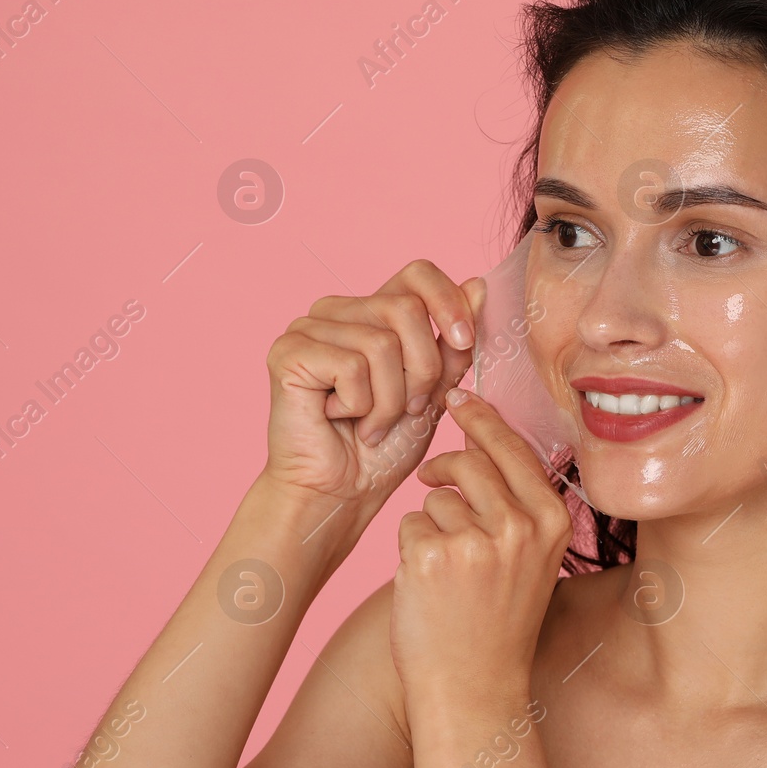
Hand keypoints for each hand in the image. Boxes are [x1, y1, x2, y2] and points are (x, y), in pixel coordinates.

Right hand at [263, 260, 486, 515]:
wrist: (340, 493)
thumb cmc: (384, 448)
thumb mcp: (434, 392)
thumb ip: (453, 343)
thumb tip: (478, 284)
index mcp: (371, 311)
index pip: (417, 273)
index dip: (448, 302)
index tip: (466, 342)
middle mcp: (336, 310)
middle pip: (406, 309)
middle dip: (422, 370)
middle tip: (406, 409)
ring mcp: (307, 327)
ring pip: (382, 343)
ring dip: (390, 399)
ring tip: (371, 423)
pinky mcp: (288, 352)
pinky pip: (351, 366)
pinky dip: (360, 406)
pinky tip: (339, 419)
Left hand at [391, 388, 574, 719]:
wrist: (472, 688)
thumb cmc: (498, 622)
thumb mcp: (531, 558)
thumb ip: (517, 502)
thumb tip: (481, 437)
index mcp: (551, 521)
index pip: (512, 448)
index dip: (481, 419)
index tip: (459, 398)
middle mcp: (520, 527)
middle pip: (469, 462)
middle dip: (444, 466)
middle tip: (430, 474)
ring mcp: (476, 542)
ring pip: (437, 495)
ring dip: (430, 520)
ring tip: (445, 567)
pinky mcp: (431, 556)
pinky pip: (410, 522)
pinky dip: (410, 546)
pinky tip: (427, 582)